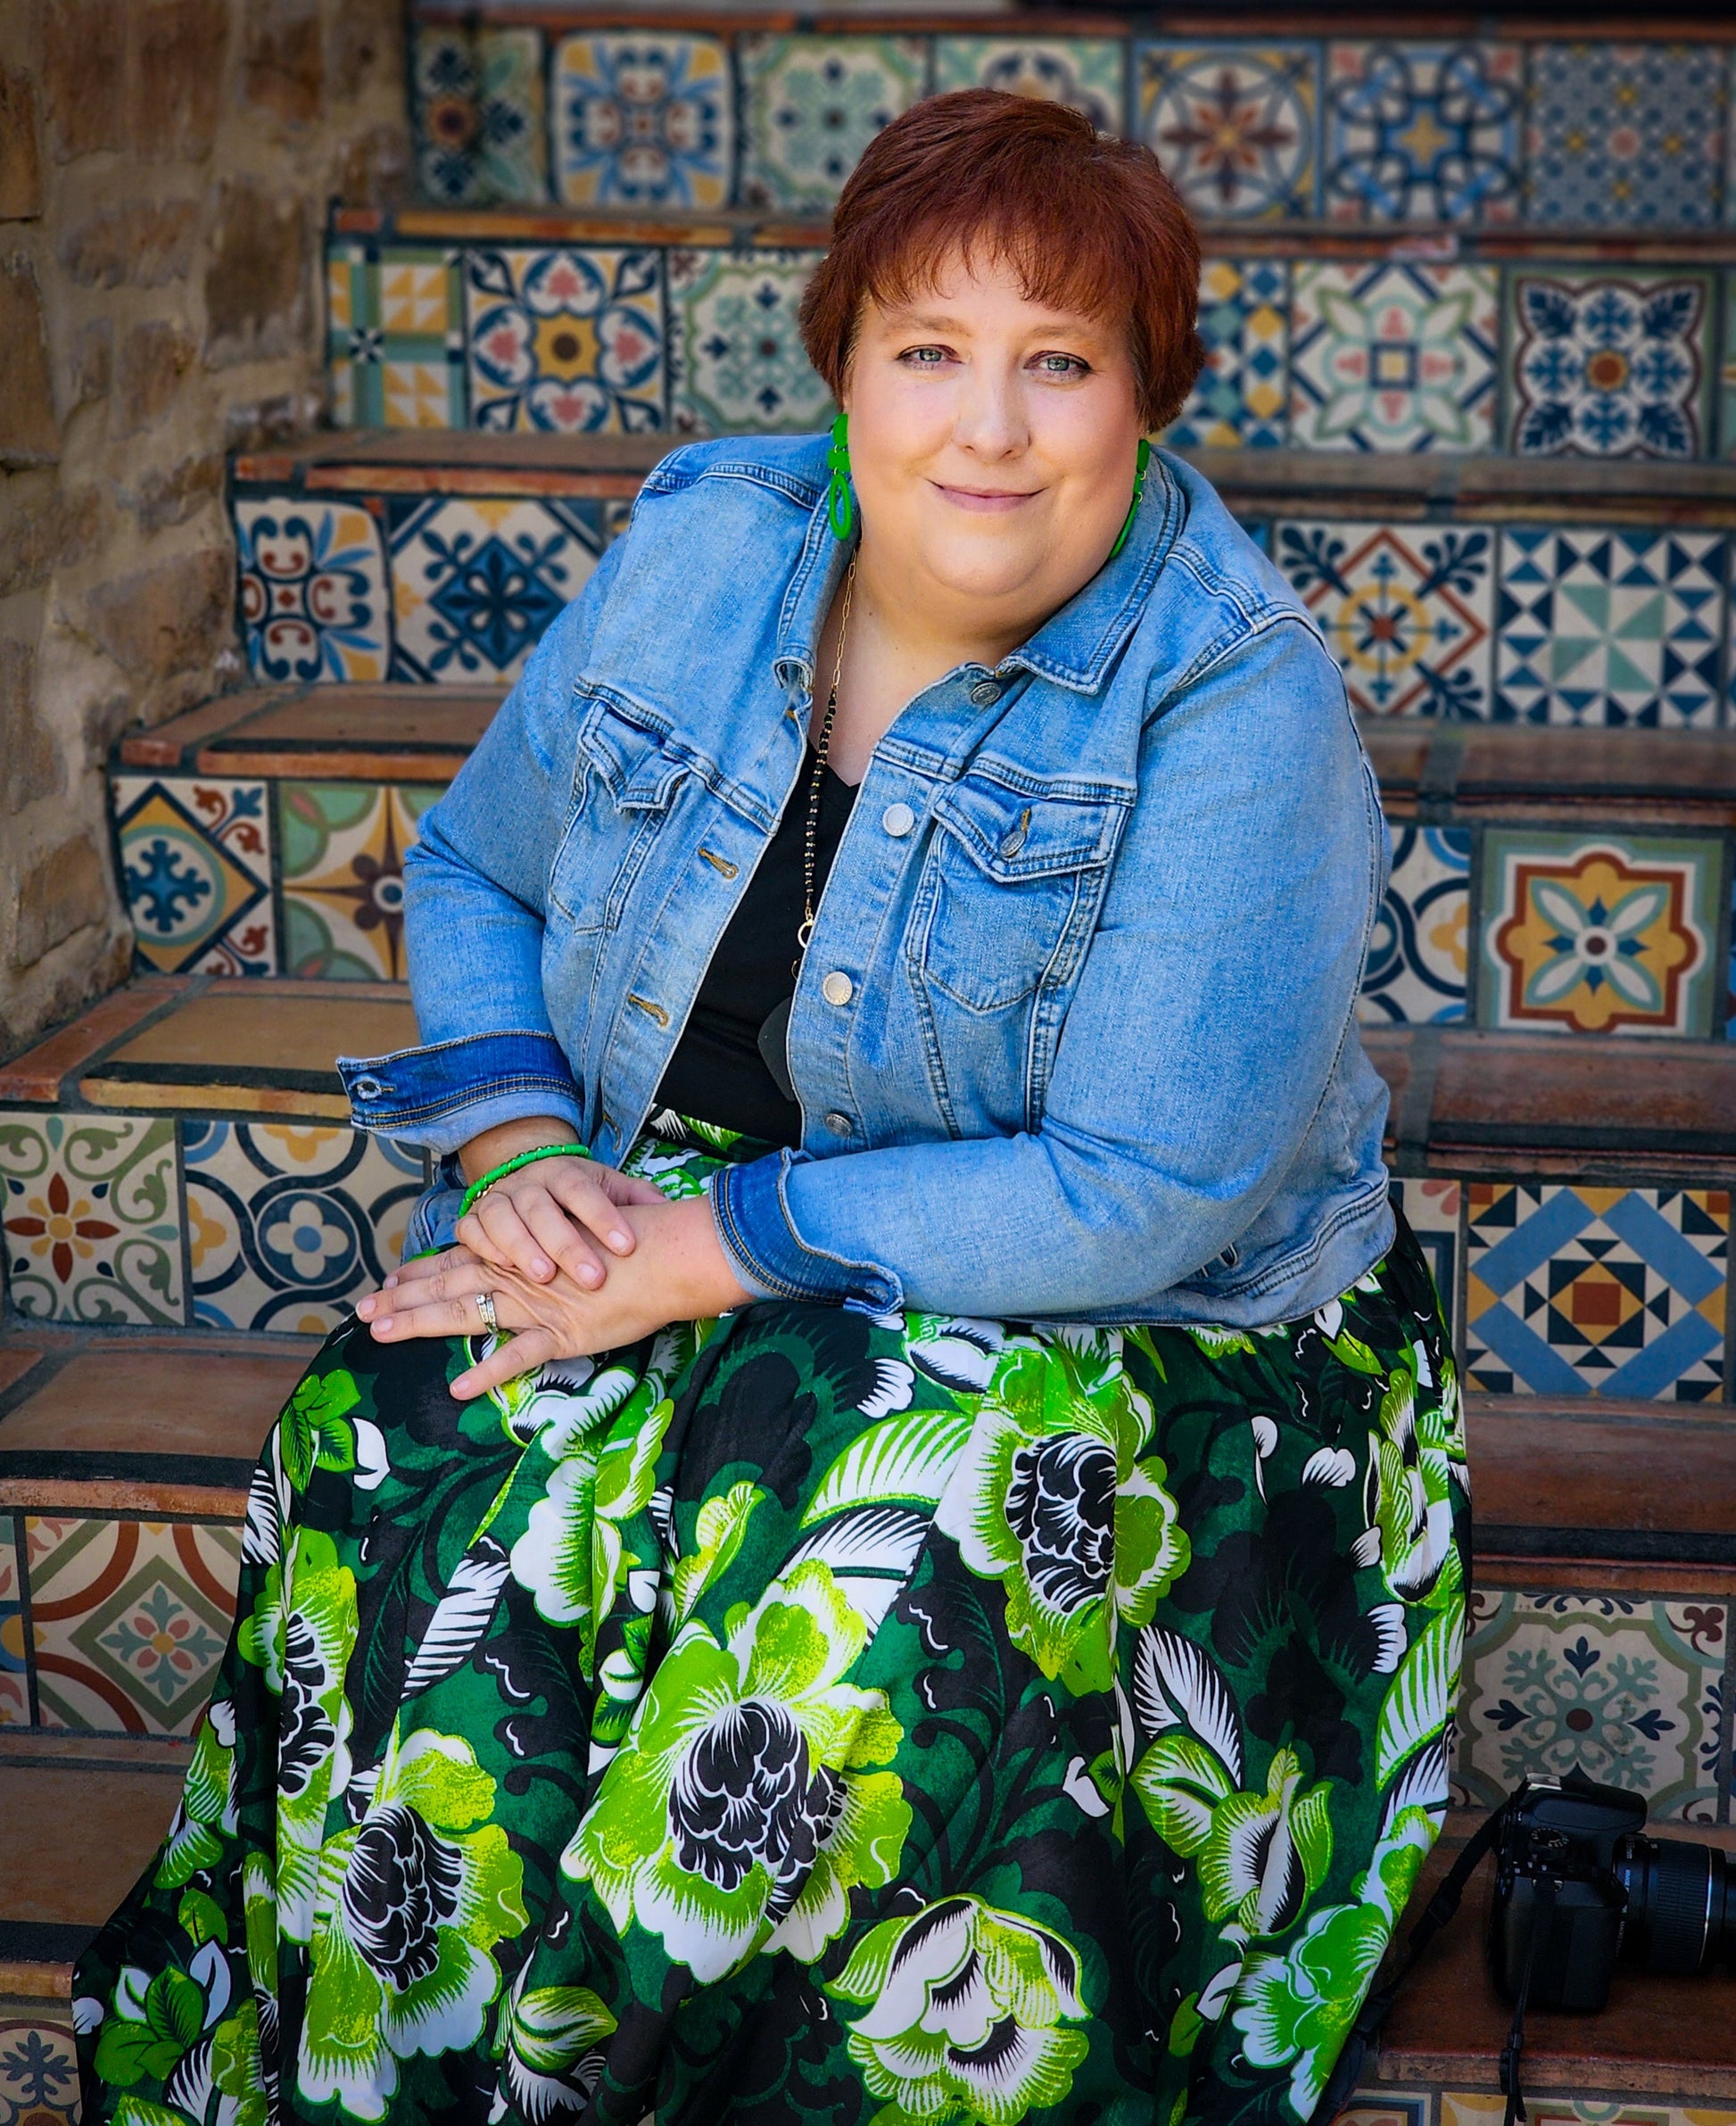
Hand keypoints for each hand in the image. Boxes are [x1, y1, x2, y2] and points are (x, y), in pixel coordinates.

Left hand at [356, 1196, 754, 1399]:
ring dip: (422, 1322)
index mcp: (522, 1253)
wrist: (666, 1251)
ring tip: (382, 1334)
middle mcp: (519, 1275)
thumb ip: (557, 1245)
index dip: (423, 1271)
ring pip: (467, 1312)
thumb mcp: (584, 1236)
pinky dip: (489, 1373)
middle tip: (362, 1312)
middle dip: (404, 1298)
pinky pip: (519, 1356)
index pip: (462, 1260)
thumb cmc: (632, 1241)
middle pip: (450, 1285)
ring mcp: (537, 1304)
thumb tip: (539, 1255)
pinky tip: (459, 1387)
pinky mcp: (563, 1332)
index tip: (388, 1281)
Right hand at [452, 1153, 664, 1295]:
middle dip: (566, 1243)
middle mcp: (527, 1181)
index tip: (628, 1246)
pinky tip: (503, 1269)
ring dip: (523, 1247)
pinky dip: (485, 1247)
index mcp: (563, 1171)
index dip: (604, 1217)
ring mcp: (497, 1198)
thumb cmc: (578, 1200)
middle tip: (592, 1278)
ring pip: (503, 1217)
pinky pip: (471, 1230)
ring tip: (546, 1277)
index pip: (583, 1189)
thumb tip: (666, 1208)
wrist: (531, 1184)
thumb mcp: (609, 1191)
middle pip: (542, 1207)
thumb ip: (636, 1199)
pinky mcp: (473, 1219)